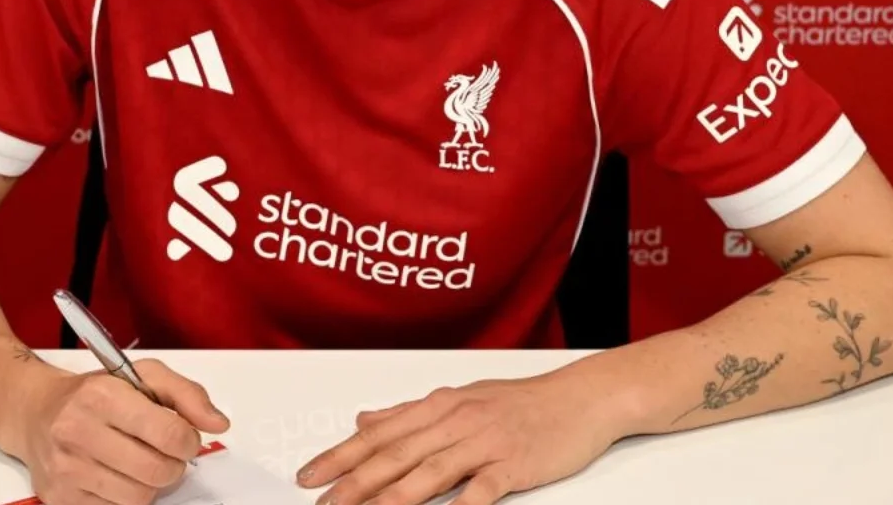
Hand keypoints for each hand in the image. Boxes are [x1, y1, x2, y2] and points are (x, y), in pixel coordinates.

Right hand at [13, 359, 229, 504]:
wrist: (35, 412)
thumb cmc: (94, 393)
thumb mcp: (142, 376)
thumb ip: (186, 394)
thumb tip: (218, 423)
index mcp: (102, 395)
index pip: (170, 434)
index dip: (189, 441)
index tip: (185, 438)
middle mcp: (78, 431)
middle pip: (157, 471)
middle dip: (173, 465)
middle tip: (165, 453)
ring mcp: (67, 468)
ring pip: (139, 497)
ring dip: (151, 484)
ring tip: (140, 463)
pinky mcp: (60, 497)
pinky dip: (125, 497)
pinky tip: (117, 475)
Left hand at [295, 372, 621, 504]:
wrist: (583, 397)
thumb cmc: (523, 402)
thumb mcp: (461, 399)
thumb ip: (410, 413)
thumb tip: (365, 418)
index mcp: (439, 406)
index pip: (379, 434)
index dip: (340, 456)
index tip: (309, 476)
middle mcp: (456, 420)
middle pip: (396, 455)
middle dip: (354, 482)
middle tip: (323, 504)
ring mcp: (485, 442)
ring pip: (430, 471)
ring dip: (393, 498)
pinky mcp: (514, 463)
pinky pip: (482, 487)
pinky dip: (460, 504)